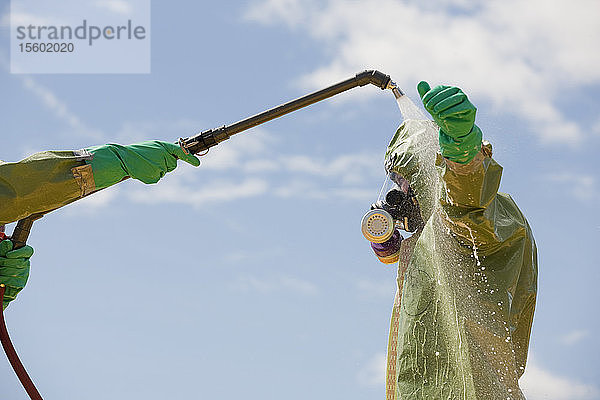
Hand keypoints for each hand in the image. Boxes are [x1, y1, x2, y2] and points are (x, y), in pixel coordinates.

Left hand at [0, 239, 33, 309]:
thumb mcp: (1, 256)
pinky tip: (1, 279)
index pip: (28, 251)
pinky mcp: (20, 284)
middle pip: (18, 262)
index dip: (19, 252)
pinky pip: (11, 280)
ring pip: (13, 271)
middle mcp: (25, 264)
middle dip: (4, 262)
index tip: (8, 254)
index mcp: (22, 254)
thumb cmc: (0, 265)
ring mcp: (24, 274)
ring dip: (1, 271)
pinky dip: (2, 279)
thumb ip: (3, 249)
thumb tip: (8, 243)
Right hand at [86, 140, 200, 188]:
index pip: (180, 151)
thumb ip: (164, 151)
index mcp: (162, 146)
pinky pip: (157, 178)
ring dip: (157, 169)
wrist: (121, 158)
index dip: (190, 158)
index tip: (198, 164)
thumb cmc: (137, 152)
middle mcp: (163, 156)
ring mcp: (159, 167)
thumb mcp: (152, 147)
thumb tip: (175, 157)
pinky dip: (151, 176)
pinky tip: (143, 171)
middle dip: (165, 163)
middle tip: (151, 160)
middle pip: (173, 164)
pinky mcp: (154, 177)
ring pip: (165, 171)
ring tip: (145, 164)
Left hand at [417, 81, 482, 163]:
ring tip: (434, 111)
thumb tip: (420, 82)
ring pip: (456, 97)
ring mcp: (465, 100)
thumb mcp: (432, 106)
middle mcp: (458, 92)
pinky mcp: (470, 108)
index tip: (424, 101)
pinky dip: (451, 111)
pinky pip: (462, 107)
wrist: (454, 130)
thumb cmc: (443, 116)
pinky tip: (442, 115)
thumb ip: (426, 95)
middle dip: (436, 99)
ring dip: (443, 104)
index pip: (440, 88)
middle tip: (428, 107)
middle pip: (448, 92)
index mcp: (449, 90)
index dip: (431, 94)